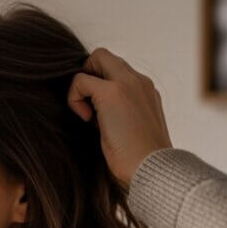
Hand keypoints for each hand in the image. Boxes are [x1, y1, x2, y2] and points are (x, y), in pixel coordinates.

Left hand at [67, 48, 172, 188]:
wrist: (152, 170)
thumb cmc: (139, 160)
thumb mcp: (132, 129)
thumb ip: (119, 112)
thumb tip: (91, 112)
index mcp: (147, 91)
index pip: (117, 69)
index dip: (100, 82)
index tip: (97, 111)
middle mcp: (140, 82)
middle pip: (105, 57)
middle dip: (89, 77)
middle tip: (88, 107)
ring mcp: (128, 83)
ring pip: (96, 58)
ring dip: (83, 86)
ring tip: (89, 116)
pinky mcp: (112, 93)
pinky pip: (80, 80)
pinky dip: (74, 98)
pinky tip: (86, 119)